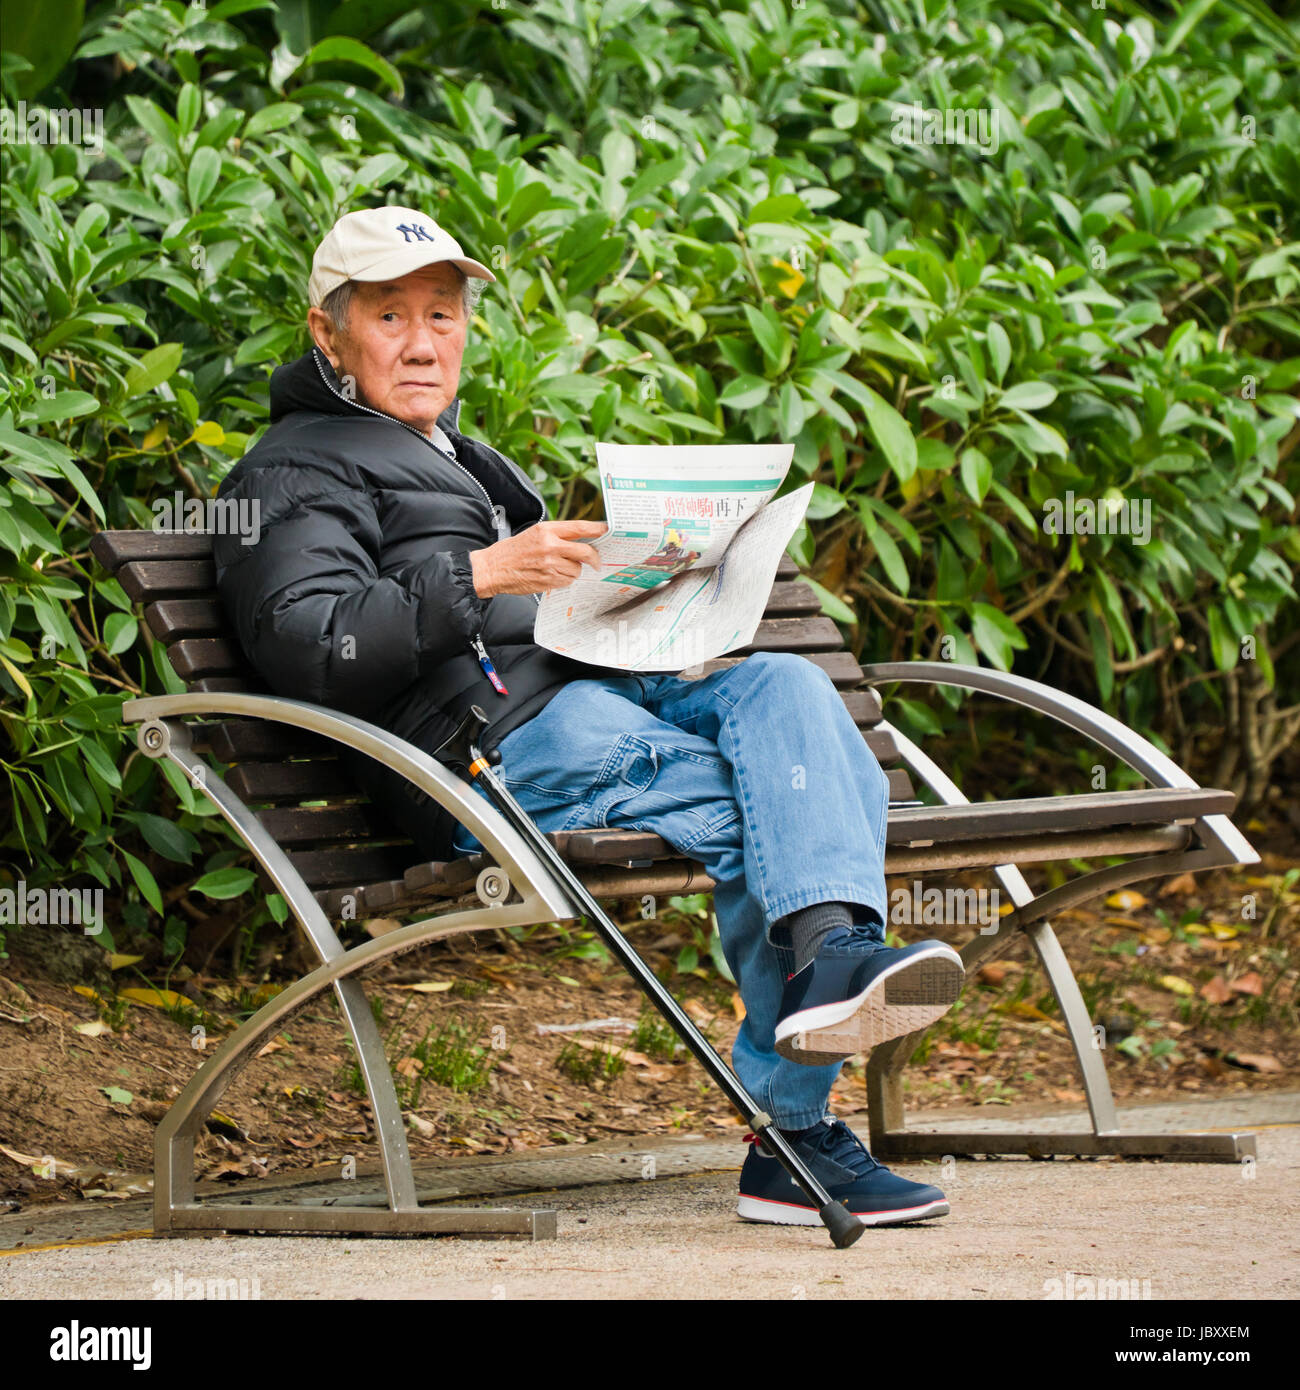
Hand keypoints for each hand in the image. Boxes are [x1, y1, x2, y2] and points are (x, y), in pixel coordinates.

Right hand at [470, 520, 606, 597]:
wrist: (492, 569)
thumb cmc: (513, 551)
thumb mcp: (534, 534)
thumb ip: (557, 535)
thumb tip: (582, 539)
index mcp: (547, 530)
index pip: (580, 527)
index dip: (598, 529)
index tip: (608, 531)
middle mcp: (550, 545)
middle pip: (585, 551)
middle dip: (594, 558)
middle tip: (596, 562)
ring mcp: (550, 564)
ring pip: (577, 569)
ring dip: (573, 570)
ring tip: (557, 568)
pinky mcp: (548, 580)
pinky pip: (567, 581)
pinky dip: (564, 580)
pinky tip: (551, 576)